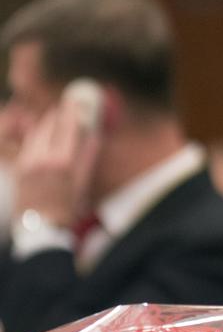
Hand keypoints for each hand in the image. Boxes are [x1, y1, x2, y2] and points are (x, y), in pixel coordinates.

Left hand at [14, 100, 100, 227]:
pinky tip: (41, 139)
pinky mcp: (18, 170)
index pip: (67, 128)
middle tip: (65, 107)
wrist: (42, 230)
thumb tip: (95, 136)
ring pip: (34, 135)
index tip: (76, 102)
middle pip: (47, 127)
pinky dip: (35, 139)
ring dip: (45, 125)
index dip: (72, 113)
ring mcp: (27, 163)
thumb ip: (87, 157)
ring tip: (53, 120)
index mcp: (61, 161)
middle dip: (57, 115)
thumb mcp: (82, 183)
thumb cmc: (66, 209)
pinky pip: (27, 146)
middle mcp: (41, 159)